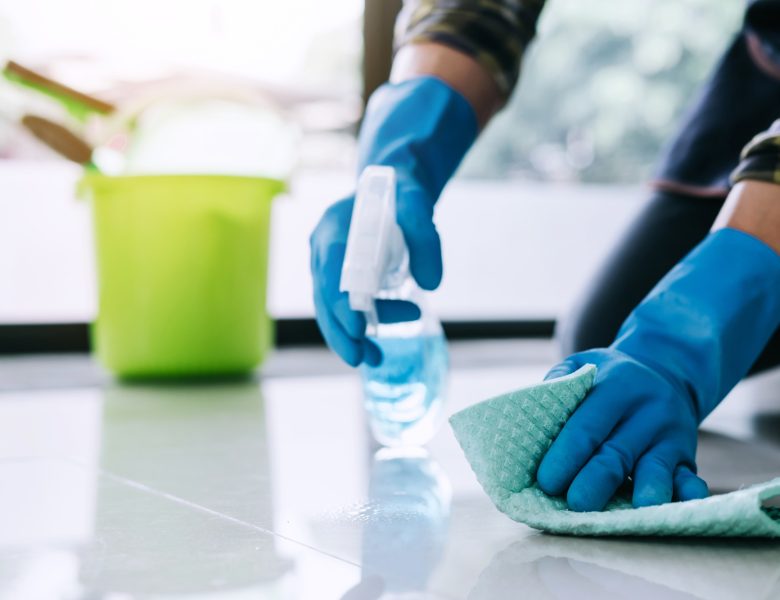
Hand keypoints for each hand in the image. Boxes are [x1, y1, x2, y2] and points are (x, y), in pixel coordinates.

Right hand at [310, 77, 477, 365]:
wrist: (392, 188)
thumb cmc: (402, 194)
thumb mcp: (418, 204)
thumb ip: (426, 238)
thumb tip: (432, 284)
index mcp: (335, 229)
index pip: (332, 271)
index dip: (340, 302)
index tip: (357, 328)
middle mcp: (324, 249)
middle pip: (324, 297)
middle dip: (339, 331)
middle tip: (360, 359)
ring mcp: (328, 265)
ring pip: (329, 308)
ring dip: (347, 337)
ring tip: (374, 360)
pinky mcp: (339, 278)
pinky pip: (342, 308)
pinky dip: (356, 330)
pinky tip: (375, 350)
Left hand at [537, 348, 708, 511]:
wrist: (665, 371)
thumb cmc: (608, 377)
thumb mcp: (584, 364)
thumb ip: (560, 382)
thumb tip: (532, 418)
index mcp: (616, 386)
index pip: (588, 425)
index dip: (567, 454)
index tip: (546, 481)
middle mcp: (646, 411)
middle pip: (618, 452)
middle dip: (597, 480)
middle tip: (576, 504)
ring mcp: (670, 435)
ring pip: (656, 467)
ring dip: (646, 491)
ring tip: (636, 511)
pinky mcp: (685, 457)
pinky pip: (689, 477)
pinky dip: (687, 494)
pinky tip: (681, 507)